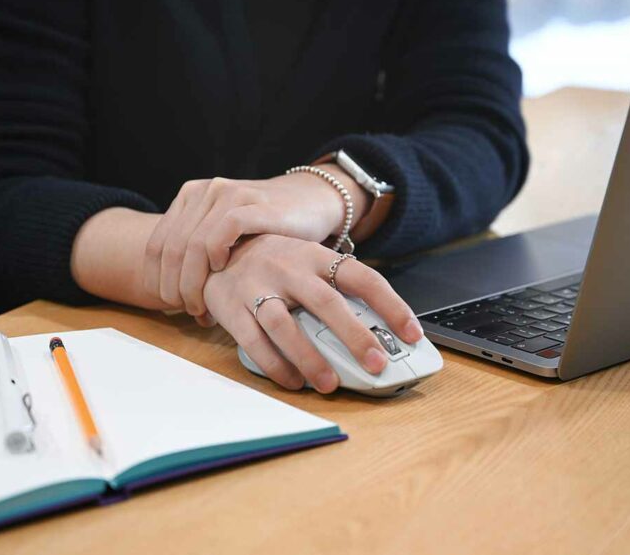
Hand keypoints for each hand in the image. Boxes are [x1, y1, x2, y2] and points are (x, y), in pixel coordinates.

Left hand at [143, 167, 370, 318]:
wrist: (311, 203)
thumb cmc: (267, 230)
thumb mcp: (224, 239)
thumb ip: (198, 257)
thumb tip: (171, 299)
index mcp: (190, 197)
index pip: (157, 245)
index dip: (157, 280)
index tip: (169, 307)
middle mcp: (204, 191)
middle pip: (171, 248)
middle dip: (174, 287)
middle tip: (187, 311)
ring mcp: (227, 194)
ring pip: (192, 244)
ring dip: (192, 282)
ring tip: (202, 305)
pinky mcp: (252, 202)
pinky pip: (221, 232)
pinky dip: (215, 256)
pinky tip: (222, 270)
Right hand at [202, 234, 423, 392]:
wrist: (217, 248)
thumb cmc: (273, 262)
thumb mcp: (307, 264)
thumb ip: (335, 290)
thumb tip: (378, 330)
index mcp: (315, 256)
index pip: (362, 277)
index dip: (391, 305)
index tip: (412, 333)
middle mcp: (289, 268)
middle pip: (327, 303)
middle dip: (355, 336)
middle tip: (376, 363)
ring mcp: (258, 286)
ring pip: (286, 326)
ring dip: (310, 358)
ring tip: (330, 383)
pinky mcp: (232, 307)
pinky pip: (254, 341)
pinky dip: (276, 365)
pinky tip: (293, 381)